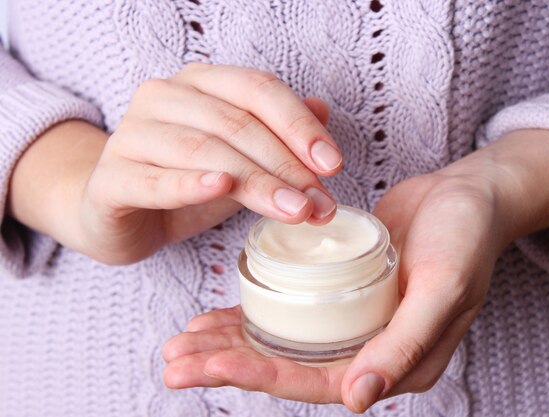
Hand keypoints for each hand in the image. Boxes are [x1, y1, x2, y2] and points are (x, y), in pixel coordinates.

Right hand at [10, 64, 342, 264]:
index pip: (258, 89)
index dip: (300, 125)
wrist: (117, 213)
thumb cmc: (184, 179)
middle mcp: (162, 97)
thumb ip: (276, 133)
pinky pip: (154, 180)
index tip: (332, 163)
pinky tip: (220, 187)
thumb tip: (323, 111)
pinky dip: (190, 184)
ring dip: (257, 182)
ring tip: (294, 210)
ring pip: (204, 151)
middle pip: (236, 123)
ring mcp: (131, 135)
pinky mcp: (110, 179)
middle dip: (286, 165)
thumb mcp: (239, 156)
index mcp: (198, 83)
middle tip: (320, 202)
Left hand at [160, 173, 498, 408]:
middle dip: (227, 365)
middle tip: (174, 359)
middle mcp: (368, 350)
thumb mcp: (443, 288)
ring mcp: (352, 323)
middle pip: (287, 365)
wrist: (468, 196)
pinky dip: (252, 316)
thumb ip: (404, 344)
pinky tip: (216, 315)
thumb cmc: (465, 238)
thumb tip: (357, 397)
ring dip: (230, 344)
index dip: (256, 375)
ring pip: (281, 342)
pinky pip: (290, 312)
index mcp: (394, 362)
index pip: (314, 380)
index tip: (204, 365)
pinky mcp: (339, 293)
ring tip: (182, 340)